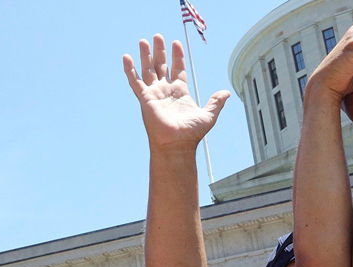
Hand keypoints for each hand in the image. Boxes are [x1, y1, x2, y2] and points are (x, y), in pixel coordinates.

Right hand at [123, 35, 229, 152]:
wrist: (177, 144)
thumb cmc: (191, 134)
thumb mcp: (209, 115)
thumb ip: (216, 102)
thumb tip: (226, 93)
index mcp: (180, 92)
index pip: (177, 69)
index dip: (176, 56)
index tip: (176, 43)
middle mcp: (166, 91)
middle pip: (161, 66)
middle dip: (159, 51)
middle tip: (158, 36)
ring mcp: (154, 94)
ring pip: (148, 69)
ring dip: (145, 55)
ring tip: (144, 40)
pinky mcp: (145, 98)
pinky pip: (135, 81)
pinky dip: (129, 70)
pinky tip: (126, 57)